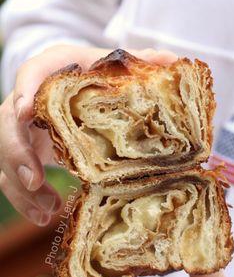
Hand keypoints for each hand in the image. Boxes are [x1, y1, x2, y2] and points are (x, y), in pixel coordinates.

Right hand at [0, 45, 176, 224]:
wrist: (71, 87)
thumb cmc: (92, 77)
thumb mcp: (110, 69)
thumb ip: (138, 63)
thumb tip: (173, 60)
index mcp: (51, 71)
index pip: (32, 71)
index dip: (26, 88)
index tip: (27, 109)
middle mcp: (28, 99)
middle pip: (8, 122)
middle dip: (18, 152)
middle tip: (37, 180)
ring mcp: (20, 129)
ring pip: (5, 155)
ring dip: (21, 186)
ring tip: (48, 210)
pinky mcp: (21, 152)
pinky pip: (10, 176)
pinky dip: (23, 198)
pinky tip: (43, 216)